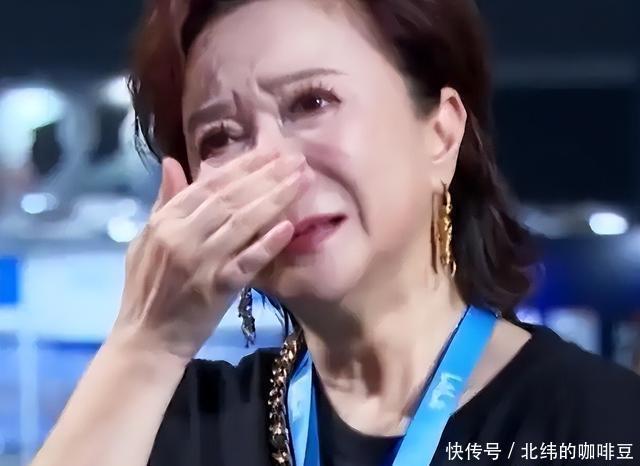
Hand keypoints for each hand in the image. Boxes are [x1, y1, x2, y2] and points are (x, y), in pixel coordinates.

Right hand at [110, 152, 310, 362]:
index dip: (242, 166)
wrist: (146, 339)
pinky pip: (247, 261)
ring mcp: (201, 261)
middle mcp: (183, 236)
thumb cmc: (146, 289)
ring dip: (275, 199)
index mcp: (166, 221)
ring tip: (301, 180)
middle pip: (231, 198)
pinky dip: (267, 244)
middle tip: (296, 158)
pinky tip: (289, 226)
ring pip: (243, 223)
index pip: (209, 185)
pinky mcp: (218, 288)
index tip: (270, 151)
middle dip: (267, 175)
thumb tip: (171, 163)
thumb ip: (163, 202)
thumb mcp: (146, 240)